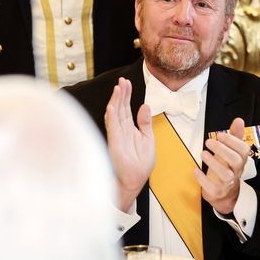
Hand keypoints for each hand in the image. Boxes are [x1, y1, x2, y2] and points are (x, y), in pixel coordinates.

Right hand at [103, 78, 154, 212]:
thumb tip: (145, 105)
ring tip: (118, 89)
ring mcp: (117, 136)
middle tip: (122, 80)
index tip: (126, 83)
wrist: (135, 179)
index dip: (126, 95)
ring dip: (116, 102)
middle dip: (121, 94)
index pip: (126, 108)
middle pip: (120, 108)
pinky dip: (111, 118)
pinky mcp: (114, 144)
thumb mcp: (147, 139)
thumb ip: (145, 123)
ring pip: (115, 115)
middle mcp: (121, 130)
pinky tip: (112, 107)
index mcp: (129, 128)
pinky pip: (112, 128)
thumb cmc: (140, 163)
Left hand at [196, 117, 250, 214]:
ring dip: (213, 163)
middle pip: (235, 161)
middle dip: (222, 150)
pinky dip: (203, 179)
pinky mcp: (218, 192)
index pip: (243, 150)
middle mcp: (236, 171)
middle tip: (209, 142)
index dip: (233, 141)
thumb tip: (239, 120)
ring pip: (225, 174)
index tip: (220, 135)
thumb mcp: (230, 152)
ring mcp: (228, 183)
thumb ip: (234, 137)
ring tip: (203, 153)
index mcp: (240, 160)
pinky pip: (213, 188)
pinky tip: (196, 170)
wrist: (225, 194)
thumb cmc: (226, 168)